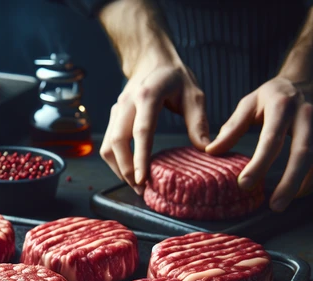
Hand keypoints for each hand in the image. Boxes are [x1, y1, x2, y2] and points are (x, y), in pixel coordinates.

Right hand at [99, 61, 209, 193]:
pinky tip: (129, 171)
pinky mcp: (113, 117)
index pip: (141, 130)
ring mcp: (116, 110)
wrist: (152, 59)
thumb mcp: (194, 95)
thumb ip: (198, 122)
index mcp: (148, 95)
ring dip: (118, 168)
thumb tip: (205, 149)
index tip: (142, 179)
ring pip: (107, 145)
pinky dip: (116, 161)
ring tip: (135, 184)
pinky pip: (108, 144)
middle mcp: (127, 103)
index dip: (139, 157)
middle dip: (126, 169)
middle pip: (117, 141)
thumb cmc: (175, 78)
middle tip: (141, 189)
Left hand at [205, 76, 312, 211]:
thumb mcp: (250, 103)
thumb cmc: (275, 95)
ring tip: (282, 202)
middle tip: (274, 206)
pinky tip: (299, 191)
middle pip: (303, 154)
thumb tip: (211, 151)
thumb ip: (232, 128)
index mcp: (282, 106)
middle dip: (289, 183)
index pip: (271, 139)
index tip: (244, 184)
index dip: (259, 164)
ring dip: (302, 186)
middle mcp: (308, 116)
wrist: (312, 80)